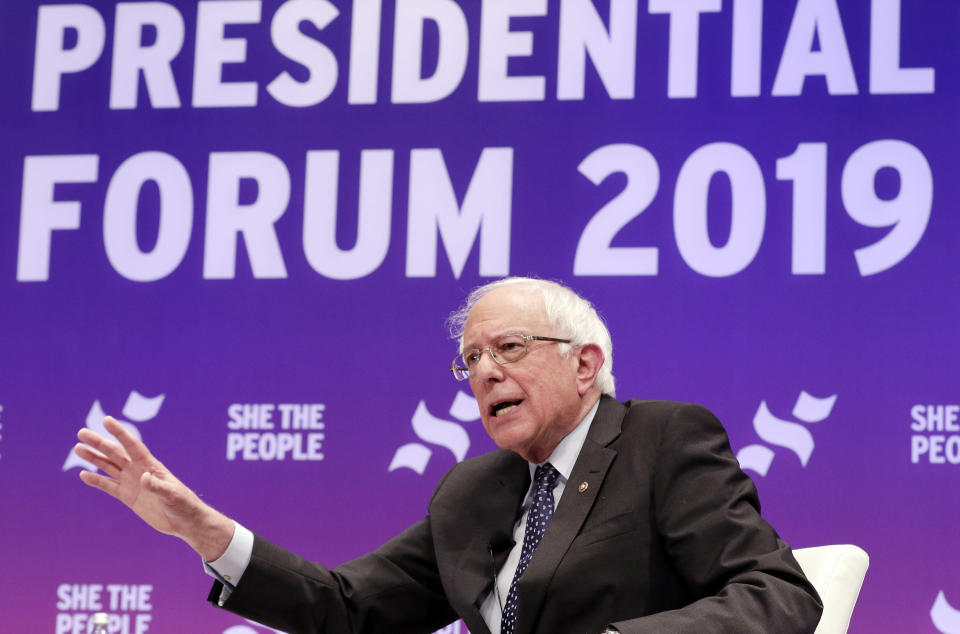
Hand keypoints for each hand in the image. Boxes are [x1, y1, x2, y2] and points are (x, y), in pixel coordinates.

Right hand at [76, 416, 233, 560]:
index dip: (120, 432)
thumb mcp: (172, 495)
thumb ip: (157, 486)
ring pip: (109, 466)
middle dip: (99, 442)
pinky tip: (83, 474)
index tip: (106, 420)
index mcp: (150, 465)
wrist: (184, 521)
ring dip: (94, 458)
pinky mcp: (128, 496)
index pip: (132, 445)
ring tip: (78, 448)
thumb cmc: (183, 504)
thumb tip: (144, 477)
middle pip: (115, 453)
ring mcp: (132, 482)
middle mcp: (139, 470)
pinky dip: (96, 480)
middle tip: (81, 433)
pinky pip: (108, 486)